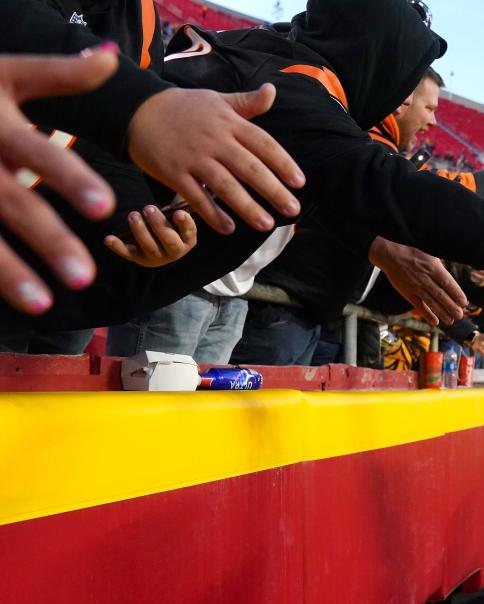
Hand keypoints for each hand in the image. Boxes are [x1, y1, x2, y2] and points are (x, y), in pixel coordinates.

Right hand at [0, 48, 118, 313]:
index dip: (70, 179)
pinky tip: (12, 302)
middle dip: (49, 239)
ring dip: (9, 271)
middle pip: (14, 203)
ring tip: (42, 303)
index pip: (40, 153)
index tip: (106, 207)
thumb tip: (111, 59)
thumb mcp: (5, 74)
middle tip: (84, 274)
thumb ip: (59, 74)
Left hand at [103, 205, 197, 266]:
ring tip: (133, 215)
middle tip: (149, 208)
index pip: (189, 232)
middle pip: (168, 240)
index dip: (185, 223)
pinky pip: (128, 253)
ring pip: (149, 246)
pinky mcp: (139, 258)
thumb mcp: (178, 212)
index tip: (178, 213)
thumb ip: (184, 199)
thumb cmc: (170, 222)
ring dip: (140, 231)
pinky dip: (118, 247)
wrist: (159, 244)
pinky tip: (109, 238)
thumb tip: (197, 180)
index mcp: (188, 239)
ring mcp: (157, 257)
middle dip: (158, 224)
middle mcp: (175, 251)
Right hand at [126, 84, 304, 234]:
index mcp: (229, 123)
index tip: (299, 182)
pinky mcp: (173, 173)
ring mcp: (193, 158)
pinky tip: (228, 228)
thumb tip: (272, 91)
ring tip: (266, 225)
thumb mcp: (217, 100)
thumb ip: (247, 103)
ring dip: (247, 207)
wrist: (137, 109)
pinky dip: (211, 214)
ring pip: (225, 186)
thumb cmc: (184, 107)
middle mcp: (214, 141)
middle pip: (249, 168)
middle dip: (273, 190)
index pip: (263, 144)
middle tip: (292, 209)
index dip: (283, 163)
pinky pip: (196, 197)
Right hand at [370, 237, 466, 324]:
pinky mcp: (407, 293)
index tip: (464, 302)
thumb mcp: (429, 252)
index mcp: (432, 266)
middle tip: (460, 315)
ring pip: (431, 302)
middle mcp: (425, 278)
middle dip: (451, 307)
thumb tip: (453, 274)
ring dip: (442, 313)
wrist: (389, 253)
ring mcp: (415, 287)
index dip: (456, 294)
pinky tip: (435, 322)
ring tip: (451, 321)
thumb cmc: (412, 250)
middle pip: (441, 295)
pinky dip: (427, 314)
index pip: (447, 283)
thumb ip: (440, 264)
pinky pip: (419, 305)